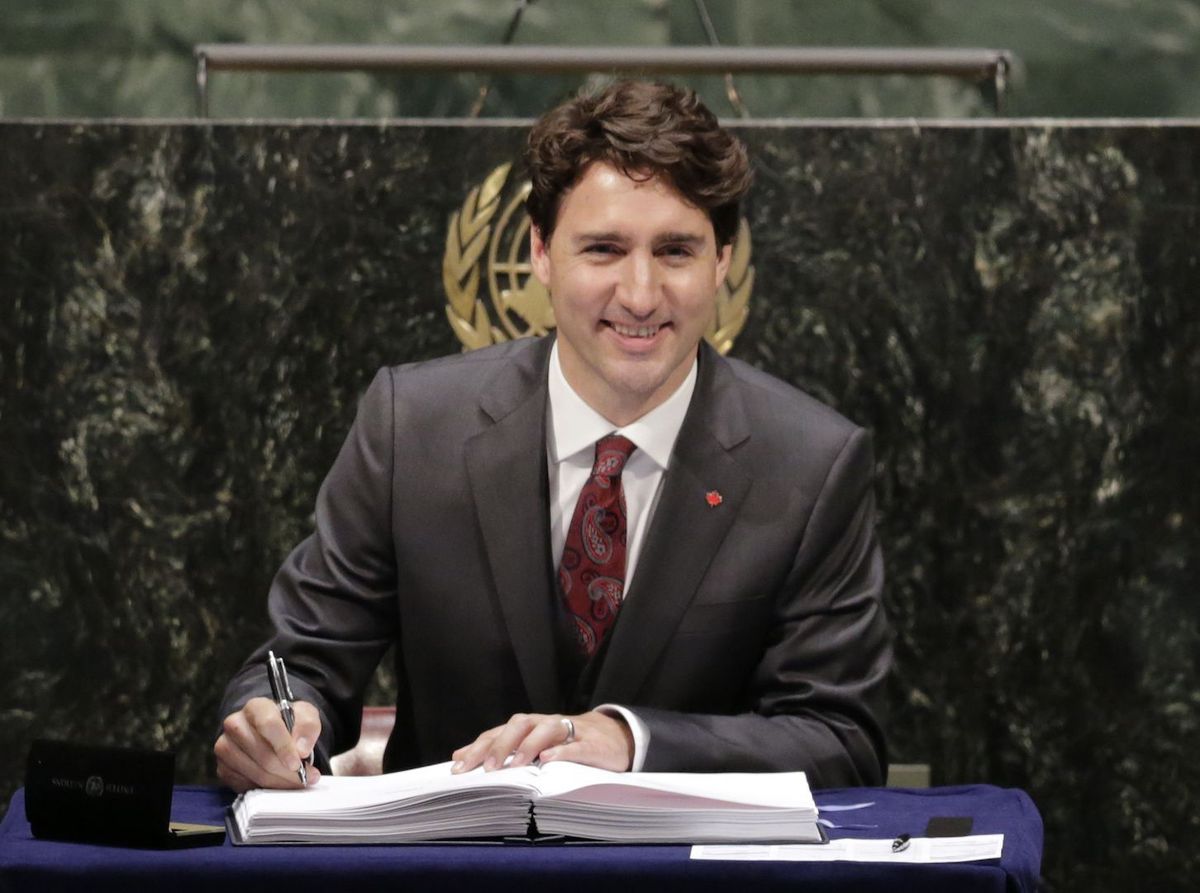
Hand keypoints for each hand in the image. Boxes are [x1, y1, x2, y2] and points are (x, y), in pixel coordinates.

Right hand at [214, 696, 321, 791]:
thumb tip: (302, 750)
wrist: (271, 733)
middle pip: (262, 754)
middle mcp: (235, 724)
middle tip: (307, 778)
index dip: (284, 746)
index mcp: (256, 707)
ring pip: (255, 772)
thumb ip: (308, 726)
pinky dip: (267, 789)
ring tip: (298, 782)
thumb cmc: (288, 722)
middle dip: (287, 771)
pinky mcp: (223, 768)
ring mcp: (225, 747)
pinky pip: (246, 785)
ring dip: (280, 782)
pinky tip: (280, 784)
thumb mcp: (305, 715)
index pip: (268, 724)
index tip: (297, 763)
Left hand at [450, 711, 632, 773]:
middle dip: (501, 744)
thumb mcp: (535, 746)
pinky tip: (549, 761)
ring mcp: (572, 732)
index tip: (459, 767)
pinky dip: (562, 752)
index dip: (479, 747)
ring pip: (548, 729)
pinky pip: (576, 746)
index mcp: (531, 726)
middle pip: (521, 724)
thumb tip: (458, 758)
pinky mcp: (593, 744)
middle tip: (485, 767)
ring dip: (529, 745)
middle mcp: (547, 724)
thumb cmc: (567, 744)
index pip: (500, 731)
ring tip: (515, 765)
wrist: (616, 736)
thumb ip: (500, 749)